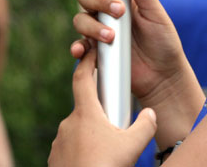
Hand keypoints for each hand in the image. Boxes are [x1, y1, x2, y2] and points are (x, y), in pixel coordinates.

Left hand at [49, 46, 156, 166]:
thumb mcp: (133, 145)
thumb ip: (146, 124)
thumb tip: (151, 113)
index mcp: (85, 113)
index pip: (81, 78)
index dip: (87, 62)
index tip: (92, 52)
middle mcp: (68, 124)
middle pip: (85, 107)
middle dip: (100, 110)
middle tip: (116, 121)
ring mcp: (59, 142)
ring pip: (79, 129)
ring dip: (92, 133)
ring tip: (108, 148)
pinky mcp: (55, 159)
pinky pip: (71, 147)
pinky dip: (83, 149)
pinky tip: (96, 160)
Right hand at [71, 0, 187, 101]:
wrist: (163, 76)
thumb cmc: (163, 42)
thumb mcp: (156, 14)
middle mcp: (106, 11)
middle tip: (119, 10)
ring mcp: (98, 31)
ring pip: (80, 19)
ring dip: (93, 25)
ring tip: (112, 36)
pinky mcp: (95, 52)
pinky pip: (79, 46)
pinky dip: (78, 47)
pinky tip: (84, 50)